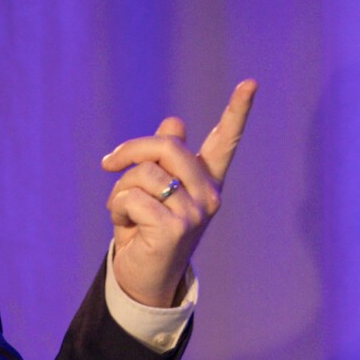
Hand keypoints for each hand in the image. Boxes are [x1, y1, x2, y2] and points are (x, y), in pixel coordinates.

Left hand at [101, 79, 256, 308]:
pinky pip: (131, 198)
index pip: (225, 141)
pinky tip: (128, 228)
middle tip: (108, 163)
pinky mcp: (175, 228)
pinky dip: (117, 209)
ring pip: (143, 174)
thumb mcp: (152, 190)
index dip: (237, 111)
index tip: (250, 82)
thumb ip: (161, 159)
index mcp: (206, 180)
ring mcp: (196, 212)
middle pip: (168, 146)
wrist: (141, 276)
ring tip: (126, 212)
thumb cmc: (145, 229)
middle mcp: (209, 194)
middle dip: (130, 151)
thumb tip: (175, 121)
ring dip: (119, 190)